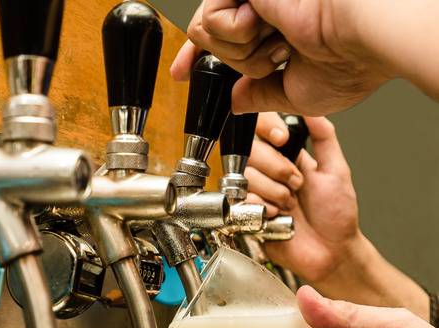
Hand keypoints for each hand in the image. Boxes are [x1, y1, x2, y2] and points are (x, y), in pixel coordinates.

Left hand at [170, 0, 393, 114]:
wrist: (366, 40)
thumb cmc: (349, 64)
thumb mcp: (295, 94)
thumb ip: (260, 94)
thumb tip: (237, 100)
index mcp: (276, 29)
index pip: (222, 37)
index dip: (196, 57)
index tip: (180, 74)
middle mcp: (264, 9)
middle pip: (207, 35)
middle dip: (229, 58)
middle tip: (276, 57)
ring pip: (206, 30)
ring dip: (240, 53)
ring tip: (279, 45)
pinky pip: (210, 20)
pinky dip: (237, 36)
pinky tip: (269, 28)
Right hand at [246, 114, 359, 283]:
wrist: (331, 252)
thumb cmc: (336, 216)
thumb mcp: (336, 170)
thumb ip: (324, 136)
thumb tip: (313, 108)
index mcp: (287, 155)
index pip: (264, 128)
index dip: (269, 129)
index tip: (283, 139)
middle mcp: (268, 171)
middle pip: (251, 150)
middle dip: (279, 169)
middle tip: (297, 186)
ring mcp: (256, 191)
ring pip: (247, 175)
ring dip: (275, 192)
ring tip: (290, 205)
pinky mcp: (246, 211)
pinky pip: (242, 199)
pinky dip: (263, 208)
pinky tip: (277, 216)